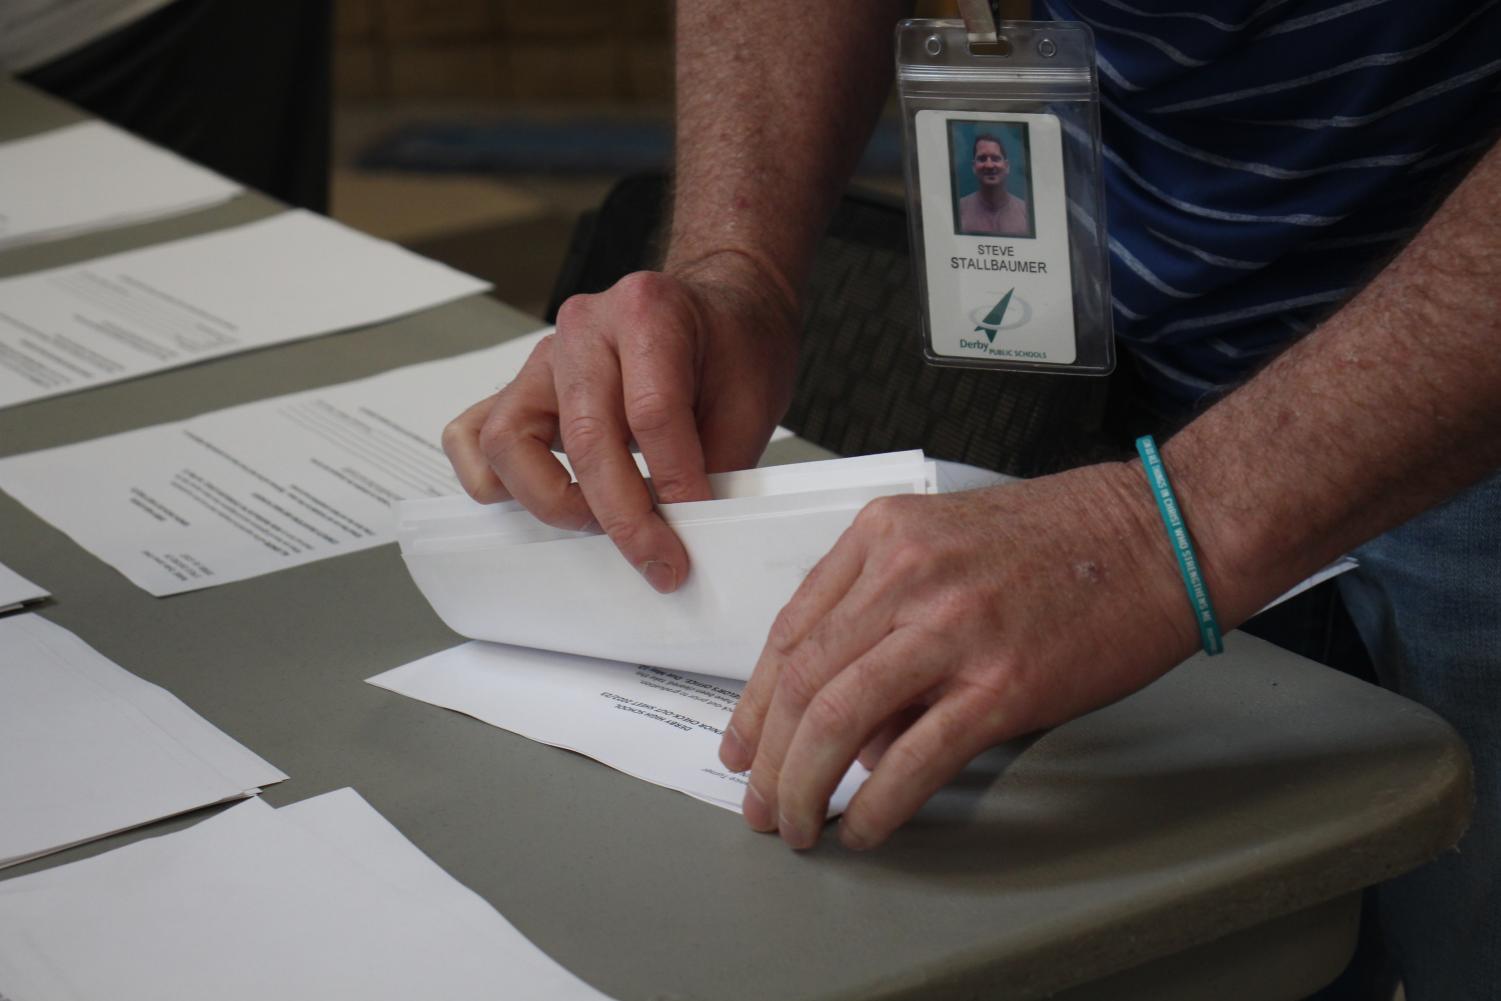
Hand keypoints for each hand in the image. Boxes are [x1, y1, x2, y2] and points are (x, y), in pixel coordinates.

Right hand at [442, 253, 799, 591]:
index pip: (652, 412)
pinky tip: (545, 501)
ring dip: (554, 500)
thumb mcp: (749, 402)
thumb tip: (689, 533)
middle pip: (586, 435)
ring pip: (509, 440)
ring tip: (602, 524)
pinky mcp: (518, 389)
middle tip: (659, 558)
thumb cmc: (730, 349)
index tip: (692, 531)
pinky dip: (497, 480)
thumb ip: (718, 466)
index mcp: (647, 312)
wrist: (716, 314)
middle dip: (623, 515)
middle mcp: (585, 329)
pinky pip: (472, 436)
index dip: (674, 483)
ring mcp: (542, 359)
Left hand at [718, 462, 1213, 849]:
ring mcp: (953, 629)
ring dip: (804, 787)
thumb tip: (849, 718)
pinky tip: (867, 827)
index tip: (745, 744)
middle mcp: (907, 575)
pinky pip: (914, 759)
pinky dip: (878, 805)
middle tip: (762, 802)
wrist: (1162, 534)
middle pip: (802, 681)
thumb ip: (885, 615)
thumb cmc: (1067, 538)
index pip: (791, 631)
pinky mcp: (1002, 685)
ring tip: (799, 823)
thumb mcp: (947, 543)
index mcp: (885, 536)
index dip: (756, 703)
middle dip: (767, 758)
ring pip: (838, 720)